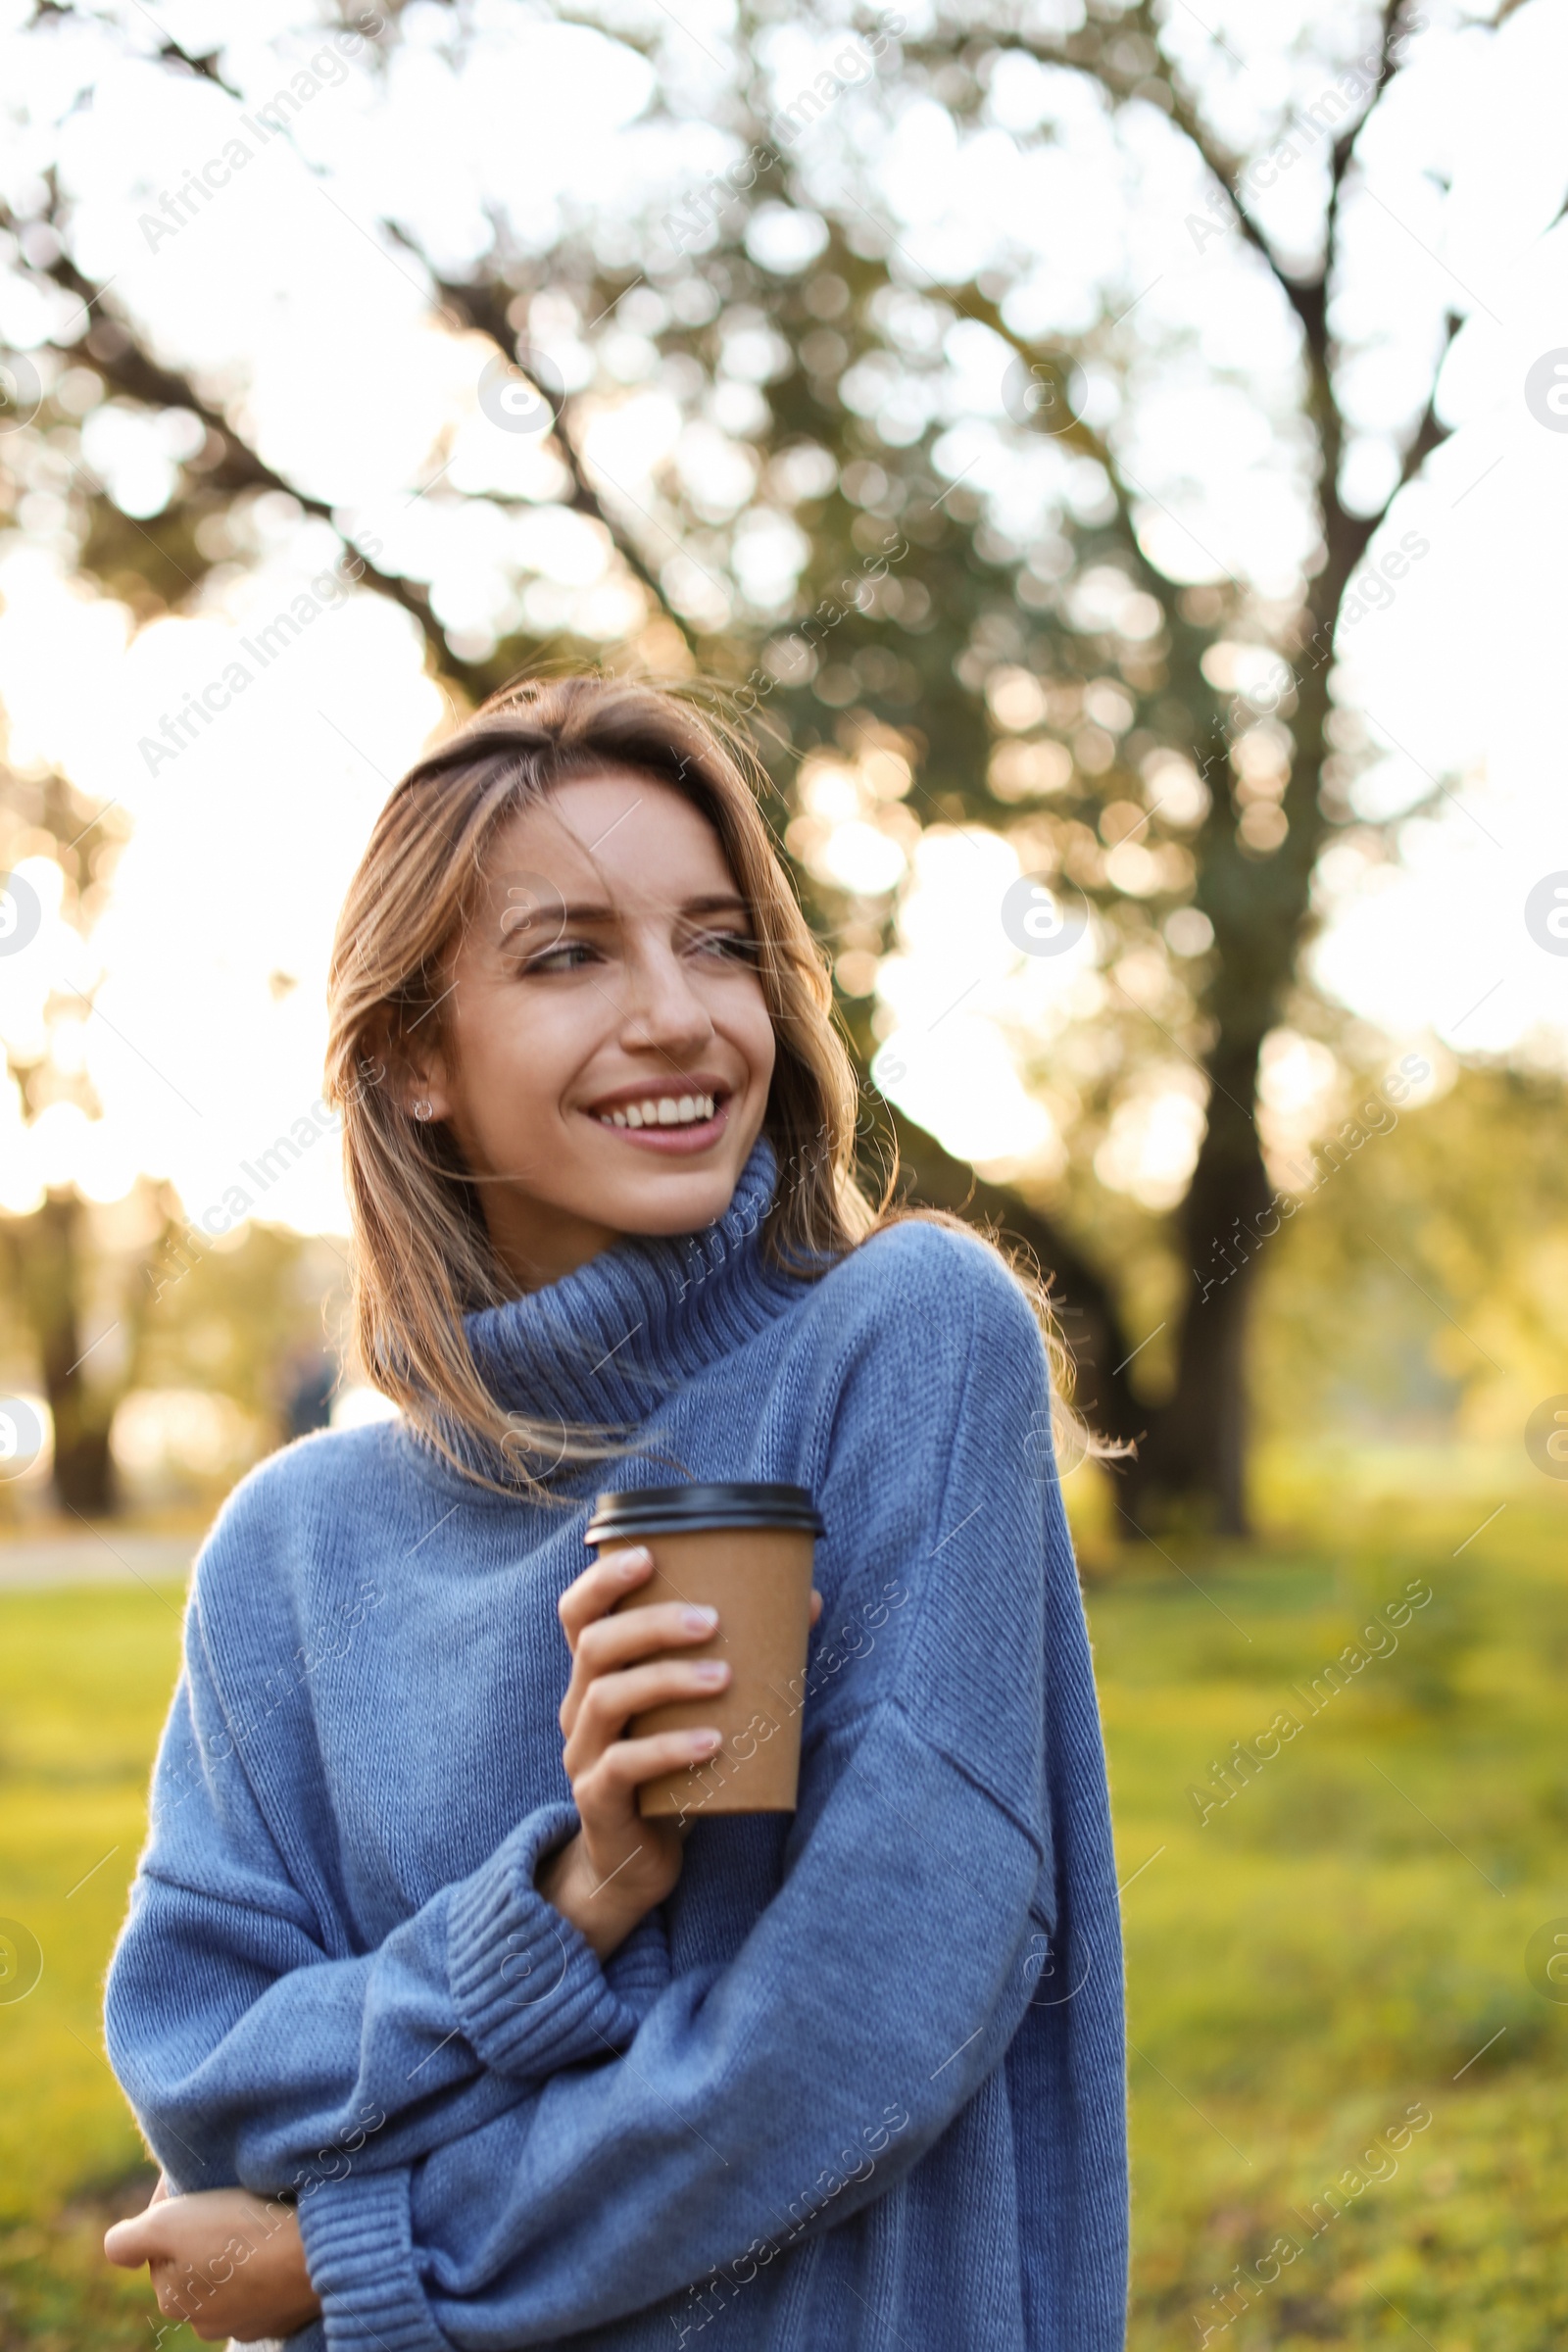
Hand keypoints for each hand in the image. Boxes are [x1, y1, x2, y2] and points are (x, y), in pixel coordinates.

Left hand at [105, 2180, 320, 2342]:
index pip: (163, 2244)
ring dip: (238, 2247)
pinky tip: (279, 2238)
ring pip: (231, 2273)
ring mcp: (247, 2322)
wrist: (314, 2253)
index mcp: (173, 2300)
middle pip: (195, 2261)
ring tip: (258, 2215)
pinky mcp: (284, 2315)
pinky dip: (269, 2261)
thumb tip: (116, 2248)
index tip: (199, 2185)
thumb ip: (127, 2240)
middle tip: (230, 2197)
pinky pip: (268, 2281)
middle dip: (206, 2232)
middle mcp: (204, 2322)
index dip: (177, 2209)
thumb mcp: (169, 2223)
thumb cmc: (241, 2232)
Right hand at [538, 1545, 820, 1959]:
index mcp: (597, 1674)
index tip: (649, 1554)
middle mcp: (580, 1707)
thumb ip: (739, 1655)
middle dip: (650, 1624)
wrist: (639, 1861)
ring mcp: (583, 1755)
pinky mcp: (598, 1801)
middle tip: (711, 1620)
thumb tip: (809, 1600)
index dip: (602, 1578)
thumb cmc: (674, 1766)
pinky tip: (711, 1743)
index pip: (578, 1613)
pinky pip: (622, 1768)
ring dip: (666, 1680)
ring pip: (605, 1699)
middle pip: (594, 1646)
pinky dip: (666, 1750)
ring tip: (723, 1677)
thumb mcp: (696, 1708)